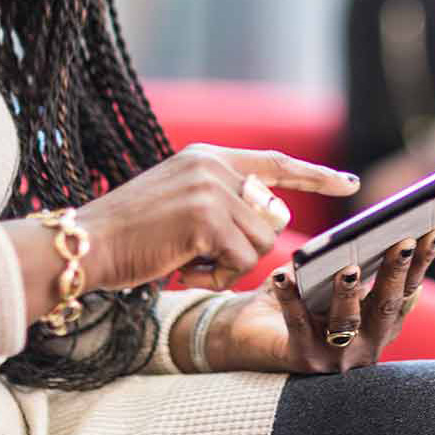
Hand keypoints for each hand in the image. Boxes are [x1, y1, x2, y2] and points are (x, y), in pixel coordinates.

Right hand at [75, 145, 359, 292]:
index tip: (349, 182)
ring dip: (228, 267)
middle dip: (247, 248)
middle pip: (272, 218)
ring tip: (187, 263)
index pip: (275, 163)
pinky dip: (216, 277)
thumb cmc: (128, 236)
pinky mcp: (208, 219)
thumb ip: (221, 201)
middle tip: (202, 258)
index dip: (315, 175)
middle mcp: (215, 166)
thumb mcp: (179, 202)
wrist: (86, 245)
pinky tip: (184, 270)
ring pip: (260, 244)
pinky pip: (242, 261)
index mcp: (208, 157)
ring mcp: (212, 190)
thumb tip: (269, 223)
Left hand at [197, 229, 434, 373]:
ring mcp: (335, 357)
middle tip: (403, 242)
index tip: (433, 231)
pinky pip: (296, 323)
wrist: (249, 337)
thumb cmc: (298, 299)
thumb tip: (365, 233)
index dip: (422, 263)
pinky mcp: (301, 359)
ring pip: (347, 323)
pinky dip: (290, 297)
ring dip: (349, 293)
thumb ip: (352, 263)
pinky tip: (282, 276)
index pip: (407, 291)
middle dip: (396, 273)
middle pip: (385, 307)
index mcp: (380, 325)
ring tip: (348, 268)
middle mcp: (366, 346)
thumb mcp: (330, 280)